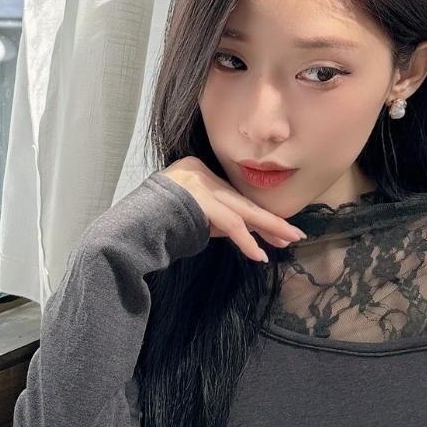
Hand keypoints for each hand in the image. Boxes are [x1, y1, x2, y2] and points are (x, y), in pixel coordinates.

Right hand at [163, 156, 304, 261]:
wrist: (131, 227)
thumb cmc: (157, 225)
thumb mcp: (191, 218)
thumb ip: (215, 220)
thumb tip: (246, 232)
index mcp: (198, 172)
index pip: (234, 198)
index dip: (258, 217)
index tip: (278, 232)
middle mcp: (201, 173)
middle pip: (243, 201)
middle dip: (272, 221)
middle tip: (295, 234)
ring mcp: (200, 185)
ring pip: (243, 211)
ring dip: (267, 229)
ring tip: (286, 243)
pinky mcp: (200, 201)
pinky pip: (231, 224)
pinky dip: (246, 241)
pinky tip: (259, 255)